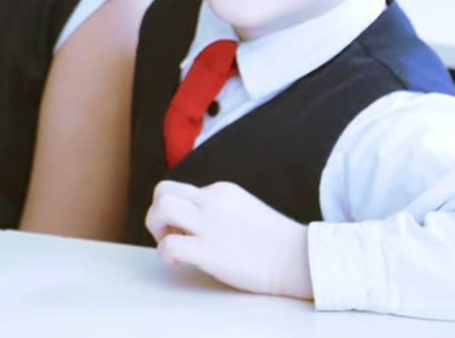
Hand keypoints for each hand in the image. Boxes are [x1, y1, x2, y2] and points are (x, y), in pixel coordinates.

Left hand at [145, 180, 311, 299]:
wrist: (299, 259)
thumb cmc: (274, 242)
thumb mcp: (243, 209)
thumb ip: (219, 210)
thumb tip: (191, 224)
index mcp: (221, 190)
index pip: (183, 192)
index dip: (178, 213)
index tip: (188, 231)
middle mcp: (212, 201)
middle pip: (163, 191)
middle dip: (157, 214)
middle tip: (169, 234)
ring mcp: (210, 224)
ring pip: (161, 207)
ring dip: (156, 227)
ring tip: (169, 245)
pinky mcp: (209, 250)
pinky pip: (169, 244)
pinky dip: (165, 254)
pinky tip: (179, 263)